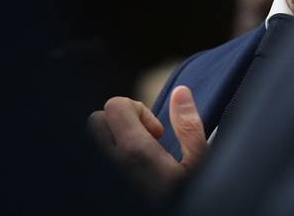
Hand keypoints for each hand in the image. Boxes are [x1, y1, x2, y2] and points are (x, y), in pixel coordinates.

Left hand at [87, 85, 206, 196]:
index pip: (114, 106)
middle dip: (119, 122)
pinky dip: (110, 157)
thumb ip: (189, 126)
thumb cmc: (188, 200)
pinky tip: (131, 172)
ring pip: (93, 141)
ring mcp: (105, 178)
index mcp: (136, 153)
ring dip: (113, 140)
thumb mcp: (199, 165)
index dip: (137, 110)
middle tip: (144, 142)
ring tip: (137, 158)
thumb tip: (181, 92)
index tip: (156, 134)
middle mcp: (113, 165)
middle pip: (96, 120)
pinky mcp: (103, 189)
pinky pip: (97, 160)